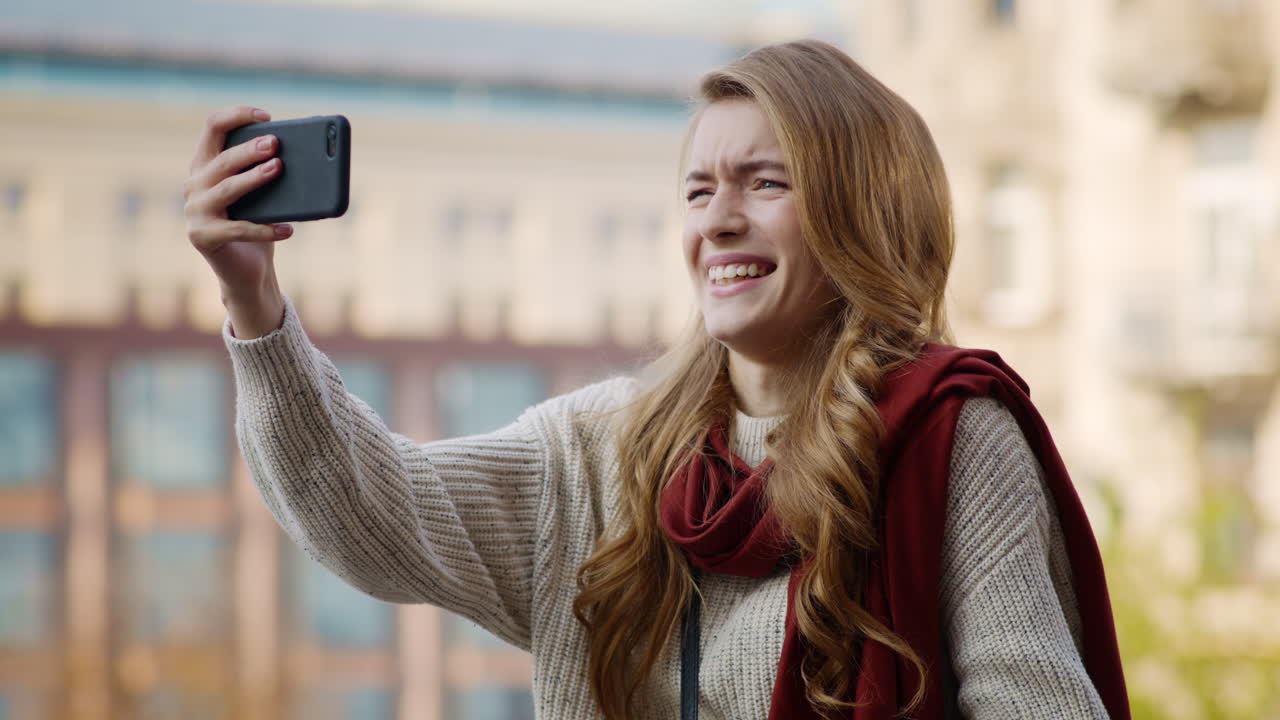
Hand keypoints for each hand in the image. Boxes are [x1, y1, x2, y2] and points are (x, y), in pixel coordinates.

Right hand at [184, 105, 288, 337]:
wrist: (248, 272)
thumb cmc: (258, 225)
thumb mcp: (264, 194)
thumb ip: (269, 170)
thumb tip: (303, 151)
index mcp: (205, 165)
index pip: (213, 128)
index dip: (236, 116)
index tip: (266, 116)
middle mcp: (193, 185)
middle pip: (221, 159)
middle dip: (249, 150)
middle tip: (275, 144)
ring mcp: (194, 212)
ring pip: (227, 188)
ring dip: (254, 178)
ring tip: (279, 169)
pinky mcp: (203, 237)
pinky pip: (238, 229)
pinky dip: (266, 229)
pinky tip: (288, 229)